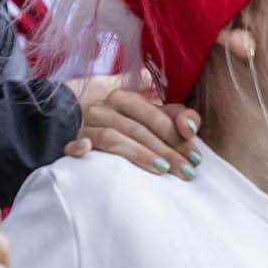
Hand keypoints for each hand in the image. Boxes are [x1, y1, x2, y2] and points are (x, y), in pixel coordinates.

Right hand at [65, 74, 201, 178]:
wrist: (85, 127)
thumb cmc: (135, 128)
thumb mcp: (158, 119)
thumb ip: (180, 118)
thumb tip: (190, 127)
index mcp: (124, 97)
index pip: (153, 115)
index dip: (176, 135)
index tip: (195, 157)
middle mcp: (103, 108)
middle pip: (136, 129)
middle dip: (165, 150)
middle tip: (185, 170)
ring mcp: (85, 126)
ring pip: (112, 137)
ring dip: (139, 154)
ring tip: (162, 169)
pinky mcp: (71, 143)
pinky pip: (73, 144)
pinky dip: (80, 147)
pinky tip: (88, 150)